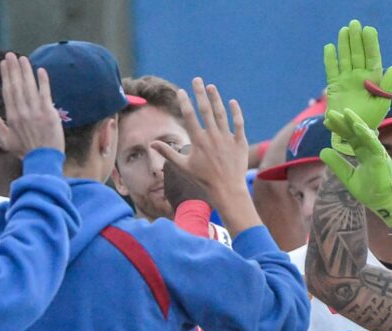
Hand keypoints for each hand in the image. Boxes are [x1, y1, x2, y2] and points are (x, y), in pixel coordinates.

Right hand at [0, 53, 63, 156]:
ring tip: (22, 58)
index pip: (7, 91)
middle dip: (13, 69)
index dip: (6, 76)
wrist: (43, 160)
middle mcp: (22, 111)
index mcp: (11, 116)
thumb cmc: (25, 151)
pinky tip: (40, 70)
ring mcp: (36, 111)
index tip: (3, 64)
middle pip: (16, 85)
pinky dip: (43, 82)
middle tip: (10, 55)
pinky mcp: (49, 113)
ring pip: (29, 86)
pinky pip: (45, 94)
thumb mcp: (6, 141)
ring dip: (26, 71)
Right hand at [152, 78, 248, 208]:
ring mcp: (227, 138)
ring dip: (216, 98)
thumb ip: (168, 153)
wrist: (227, 189)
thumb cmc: (203, 179)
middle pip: (205, 110)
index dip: (185, 101)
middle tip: (197, 79)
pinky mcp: (239, 142)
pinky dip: (236, 112)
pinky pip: (239, 124)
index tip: (181, 91)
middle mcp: (212, 136)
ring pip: (221, 114)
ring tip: (211, 87)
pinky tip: (232, 102)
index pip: (190, 116)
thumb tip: (152, 143)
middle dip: (200, 93)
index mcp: (198, 140)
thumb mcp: (183, 166)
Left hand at [319, 108, 391, 228]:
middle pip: (355, 132)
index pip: (349, 137)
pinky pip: (374, 144)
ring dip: (355, 122)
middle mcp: (370, 150)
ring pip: (365, 134)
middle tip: (331, 112)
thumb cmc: (370, 190)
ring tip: (345, 112)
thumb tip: (322, 151)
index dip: (339, 129)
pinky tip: (357, 126)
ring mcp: (376, 152)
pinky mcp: (381, 158)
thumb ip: (337, 164)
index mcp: (363, 153)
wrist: (383, 203)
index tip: (327, 121)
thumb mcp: (348, 177)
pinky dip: (366, 134)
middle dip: (344, 122)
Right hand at [323, 19, 391, 154]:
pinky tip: (329, 47)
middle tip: (354, 24)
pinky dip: (330, 59)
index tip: (369, 30)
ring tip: (344, 31)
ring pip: (345, 58)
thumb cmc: (371, 120)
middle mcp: (359, 77)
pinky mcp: (334, 86)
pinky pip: (331, 70)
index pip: (372, 57)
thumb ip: (388, 84)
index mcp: (373, 79)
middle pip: (357, 54)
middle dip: (356, 39)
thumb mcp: (382, 103)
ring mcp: (346, 80)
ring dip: (344, 45)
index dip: (370, 44)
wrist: (354, 133)